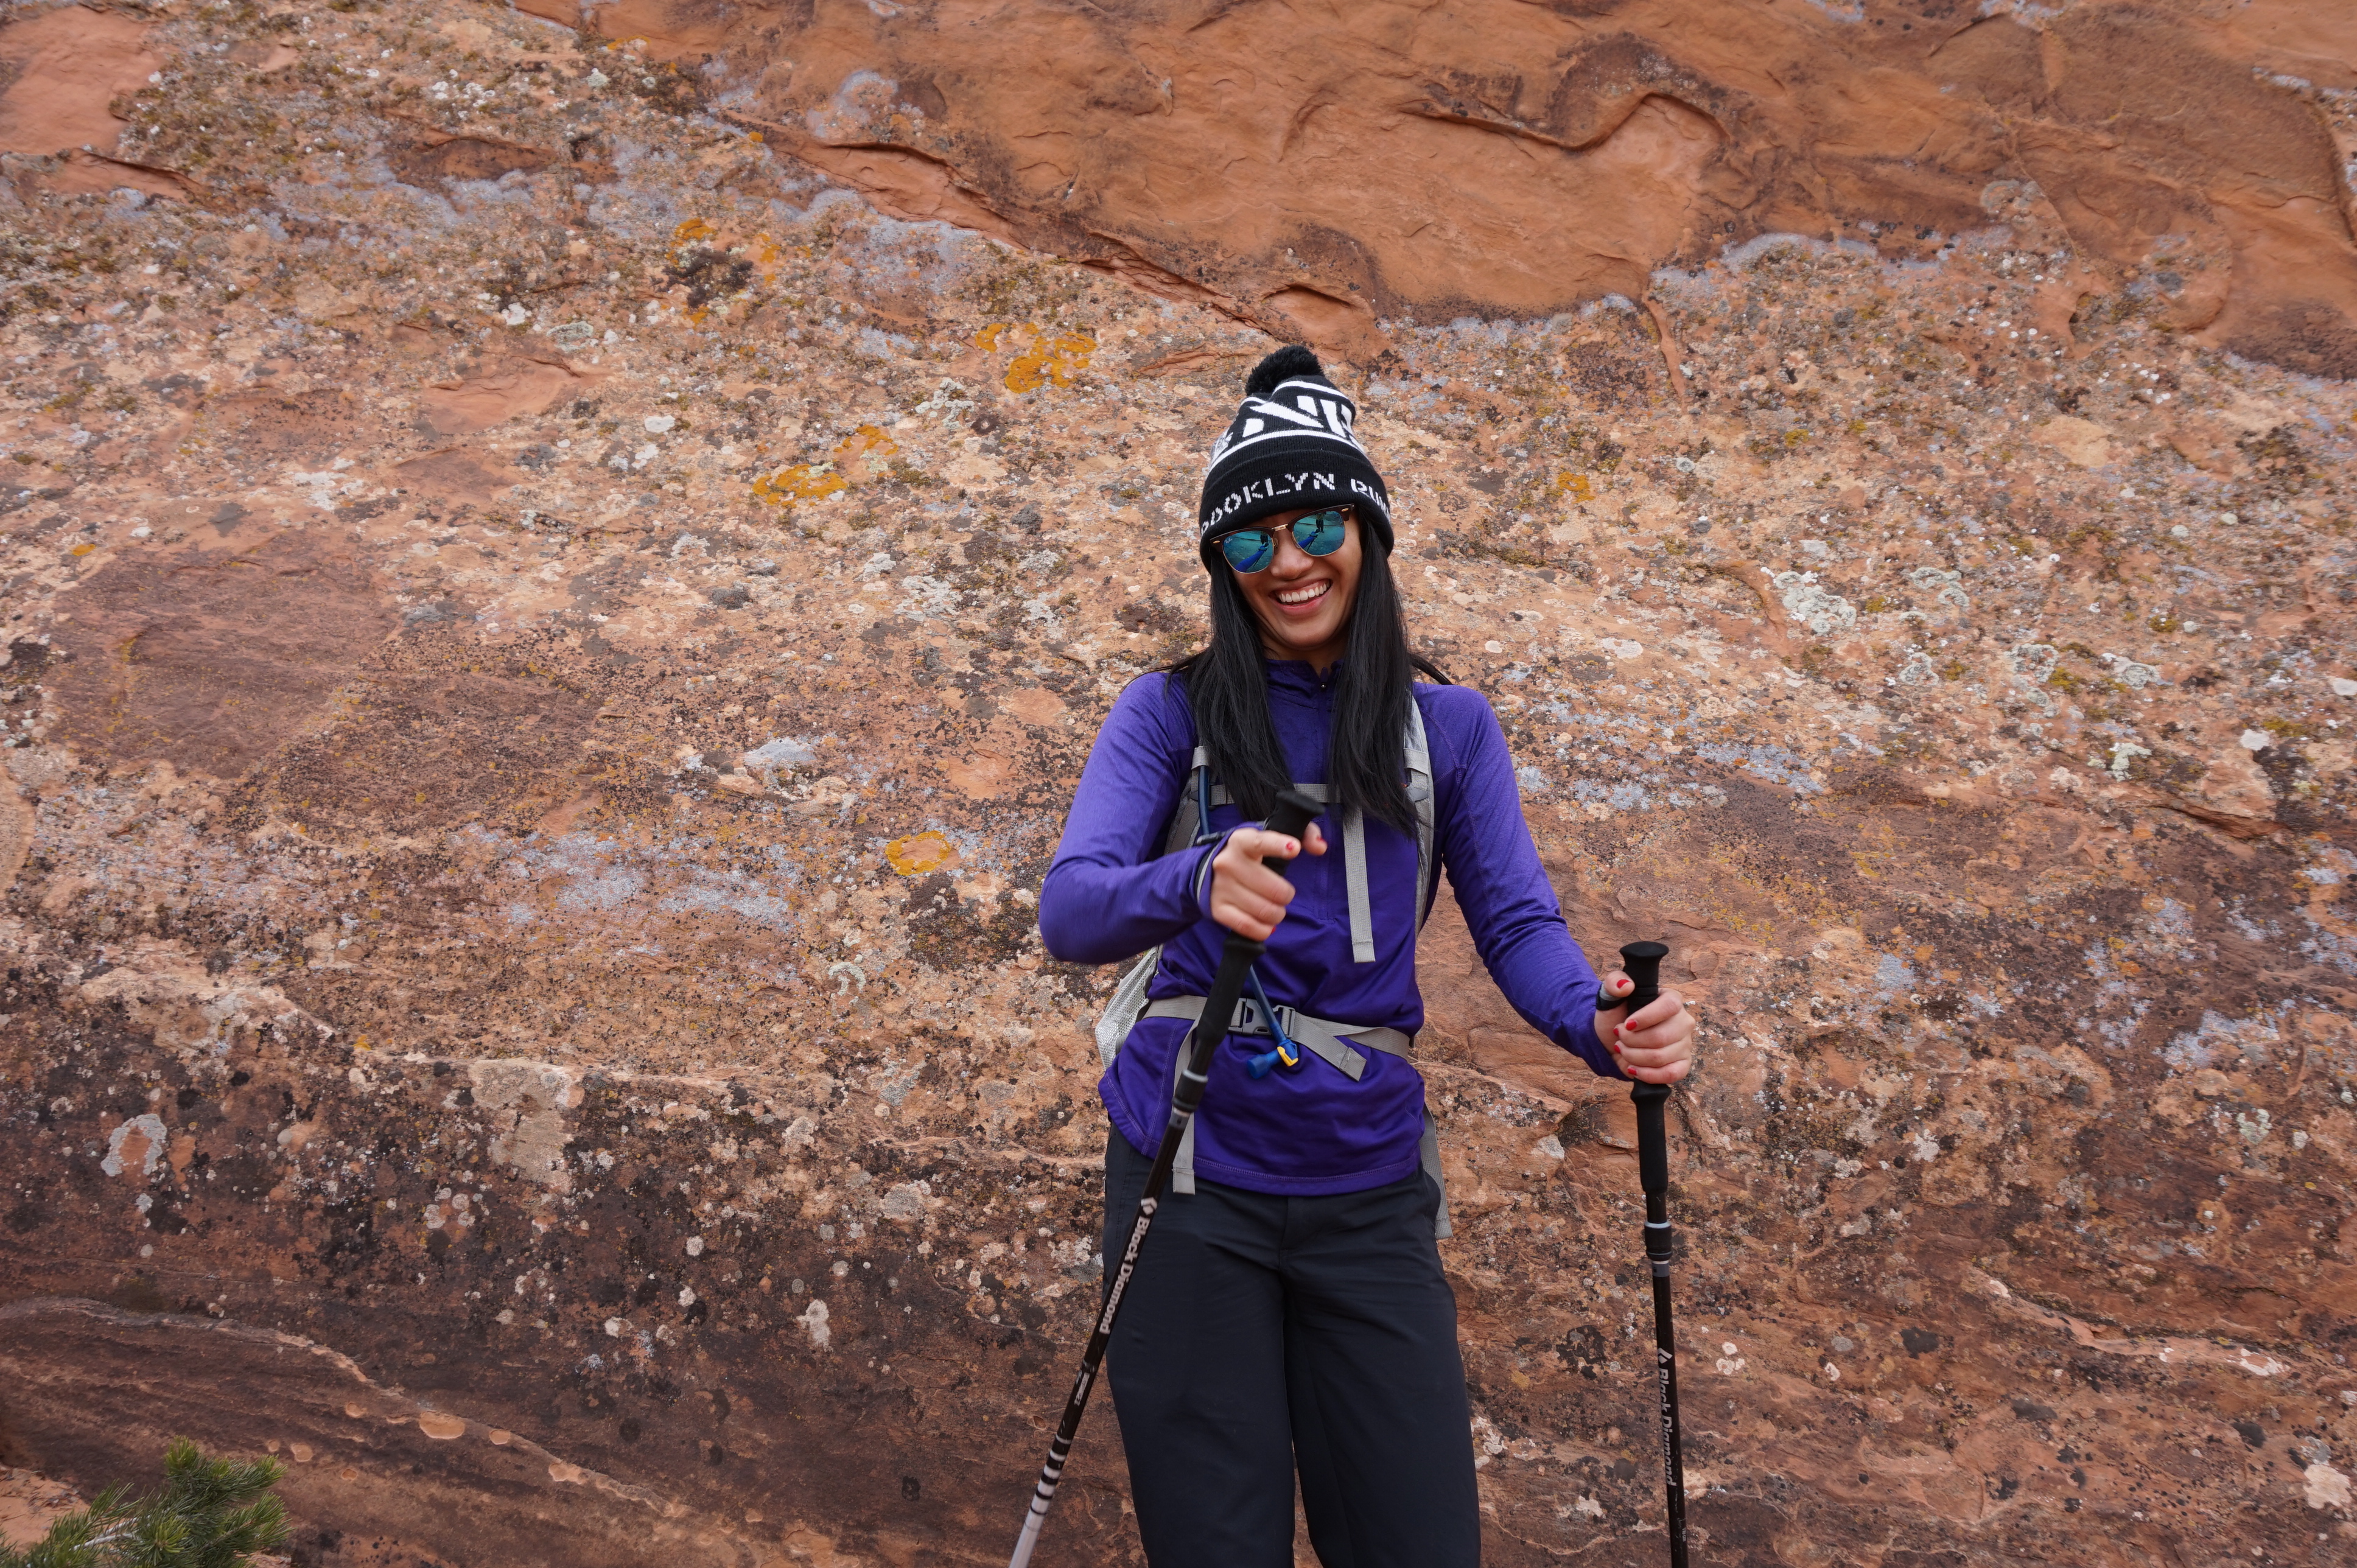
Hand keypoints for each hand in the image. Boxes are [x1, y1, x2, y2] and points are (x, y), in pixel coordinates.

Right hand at [1205, 823, 1326, 939]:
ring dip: (1277, 914)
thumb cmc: (1252, 854)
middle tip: (1283, 894)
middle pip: (1273, 889)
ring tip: (1275, 908)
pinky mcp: (1217, 909)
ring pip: (1264, 910)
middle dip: (1286, 895)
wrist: (1211, 870)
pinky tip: (1266, 923)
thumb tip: (1319, 847)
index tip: (1294, 849)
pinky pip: (1248, 926)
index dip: (1278, 845)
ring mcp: (1221, 887)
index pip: (1260, 843)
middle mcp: (1228, 863)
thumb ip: (1304, 835)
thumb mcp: (1273, 837)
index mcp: (1242, 841)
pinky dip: (1263, 930)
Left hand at [1596, 973, 1693, 1084]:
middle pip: (1661, 1037)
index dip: (1646, 1018)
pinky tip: (1633, 1068)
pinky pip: (1670, 1074)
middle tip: (1619, 1037)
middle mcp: (1683, 1021)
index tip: (1626, 1024)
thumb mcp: (1610, 995)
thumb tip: (1626, 985)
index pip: (1669, 1007)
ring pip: (1660, 1057)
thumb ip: (1614, 983)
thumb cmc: (1617, 1015)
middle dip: (1631, 1041)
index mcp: (1671, 999)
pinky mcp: (1682, 1065)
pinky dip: (1647, 1074)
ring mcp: (1685, 1044)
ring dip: (1633, 1056)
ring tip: (1623, 1049)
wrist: (1614, 1039)